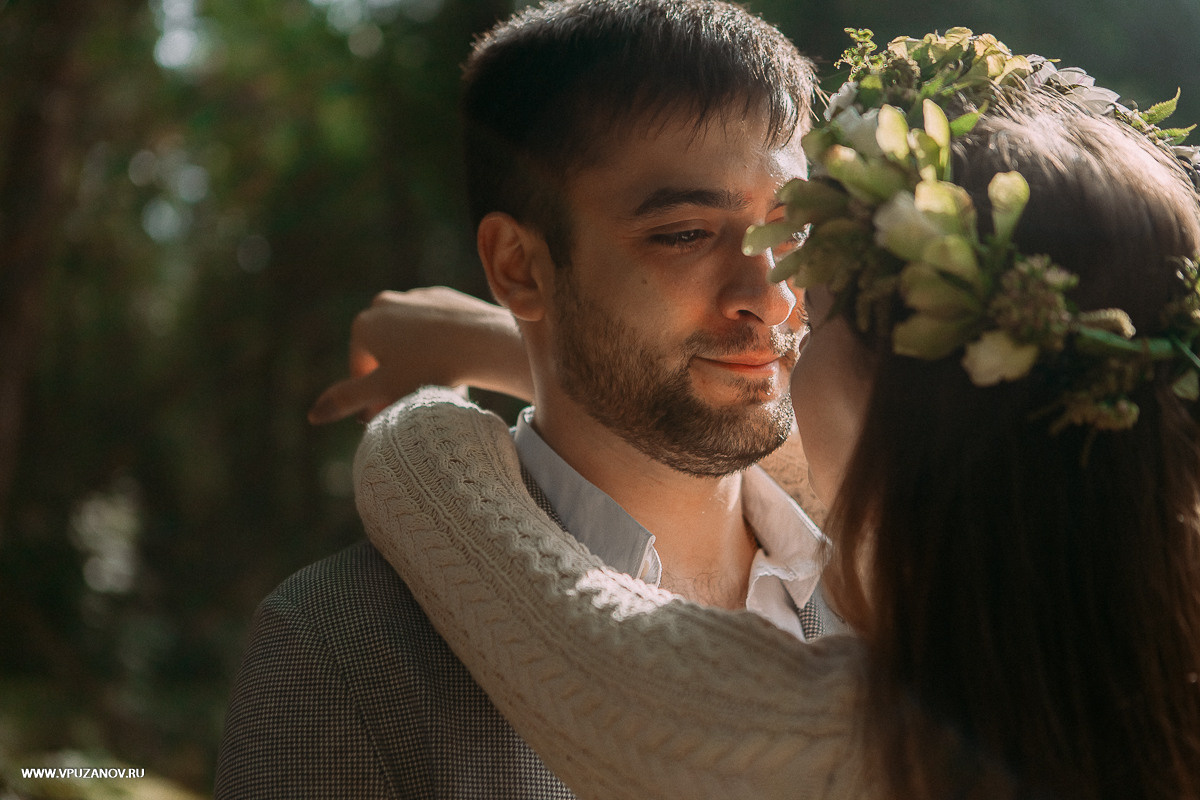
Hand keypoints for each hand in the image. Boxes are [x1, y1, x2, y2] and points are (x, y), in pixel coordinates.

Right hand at [307, 287, 531, 423]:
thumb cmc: (429, 369)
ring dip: (414, 361)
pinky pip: (433, 327)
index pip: (360, 370)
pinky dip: (436, 343)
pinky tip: (452, 363)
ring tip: (436, 386)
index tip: (389, 415)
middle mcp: (384, 304)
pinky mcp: (443, 296)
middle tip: (414, 403)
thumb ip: (346, 400)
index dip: (373, 397)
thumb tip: (313, 415)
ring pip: (408, 339)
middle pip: (384, 352)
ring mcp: (414, 297)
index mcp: (363, 325)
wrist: (481, 340)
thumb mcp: (383, 390)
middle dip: (394, 378)